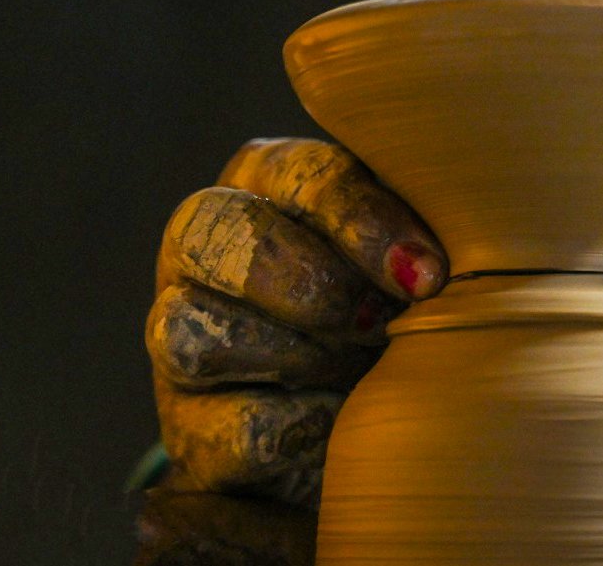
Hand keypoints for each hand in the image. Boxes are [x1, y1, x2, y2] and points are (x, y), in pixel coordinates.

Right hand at [137, 138, 445, 564]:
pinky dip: (304, 426)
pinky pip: (233, 426)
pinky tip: (344, 418)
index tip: (428, 276)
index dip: (365, 225)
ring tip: (364, 368)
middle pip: (221, 236)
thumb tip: (428, 270)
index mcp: (265, 177)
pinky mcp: (187, 426)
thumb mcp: (414, 250)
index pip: (304, 175)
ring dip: (306, 357)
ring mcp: (173, 333)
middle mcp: (199, 244)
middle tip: (383, 322)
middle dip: (317, 287)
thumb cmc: (401, 299)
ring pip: (197, 332)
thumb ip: (422, 228)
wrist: (371, 408)